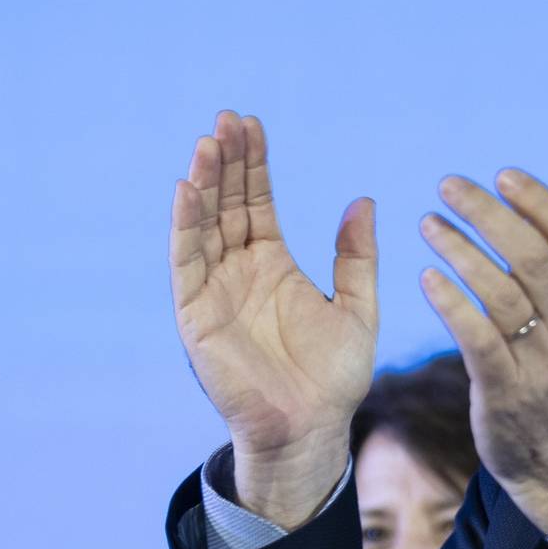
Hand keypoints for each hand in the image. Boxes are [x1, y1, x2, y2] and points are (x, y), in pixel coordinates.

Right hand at [169, 111, 378, 526]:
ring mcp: (215, 290)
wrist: (310, 429)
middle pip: (226, 203)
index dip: (253, 164)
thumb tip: (363, 201)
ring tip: (207, 143)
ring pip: (203, 225)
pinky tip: (186, 191)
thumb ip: (356, 257)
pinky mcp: (197, 313)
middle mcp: (239, 270)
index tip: (251, 124)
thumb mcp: (358, 308)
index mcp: (274, 264)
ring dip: (202, 184)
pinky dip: (184, 227)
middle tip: (226, 119)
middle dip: (225, 161)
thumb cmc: (334, 378)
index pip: (257, 201)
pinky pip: (187, 263)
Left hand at [418, 169, 547, 533]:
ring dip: (460, 252)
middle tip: (448, 185)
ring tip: (429, 223)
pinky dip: (451, 305)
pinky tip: (426, 277)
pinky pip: (477, 339)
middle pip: (534, 259)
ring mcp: (542, 363)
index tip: (502, 175)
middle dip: (488, 215)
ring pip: (501, 294)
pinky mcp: (505, 391)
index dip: (540, 204)